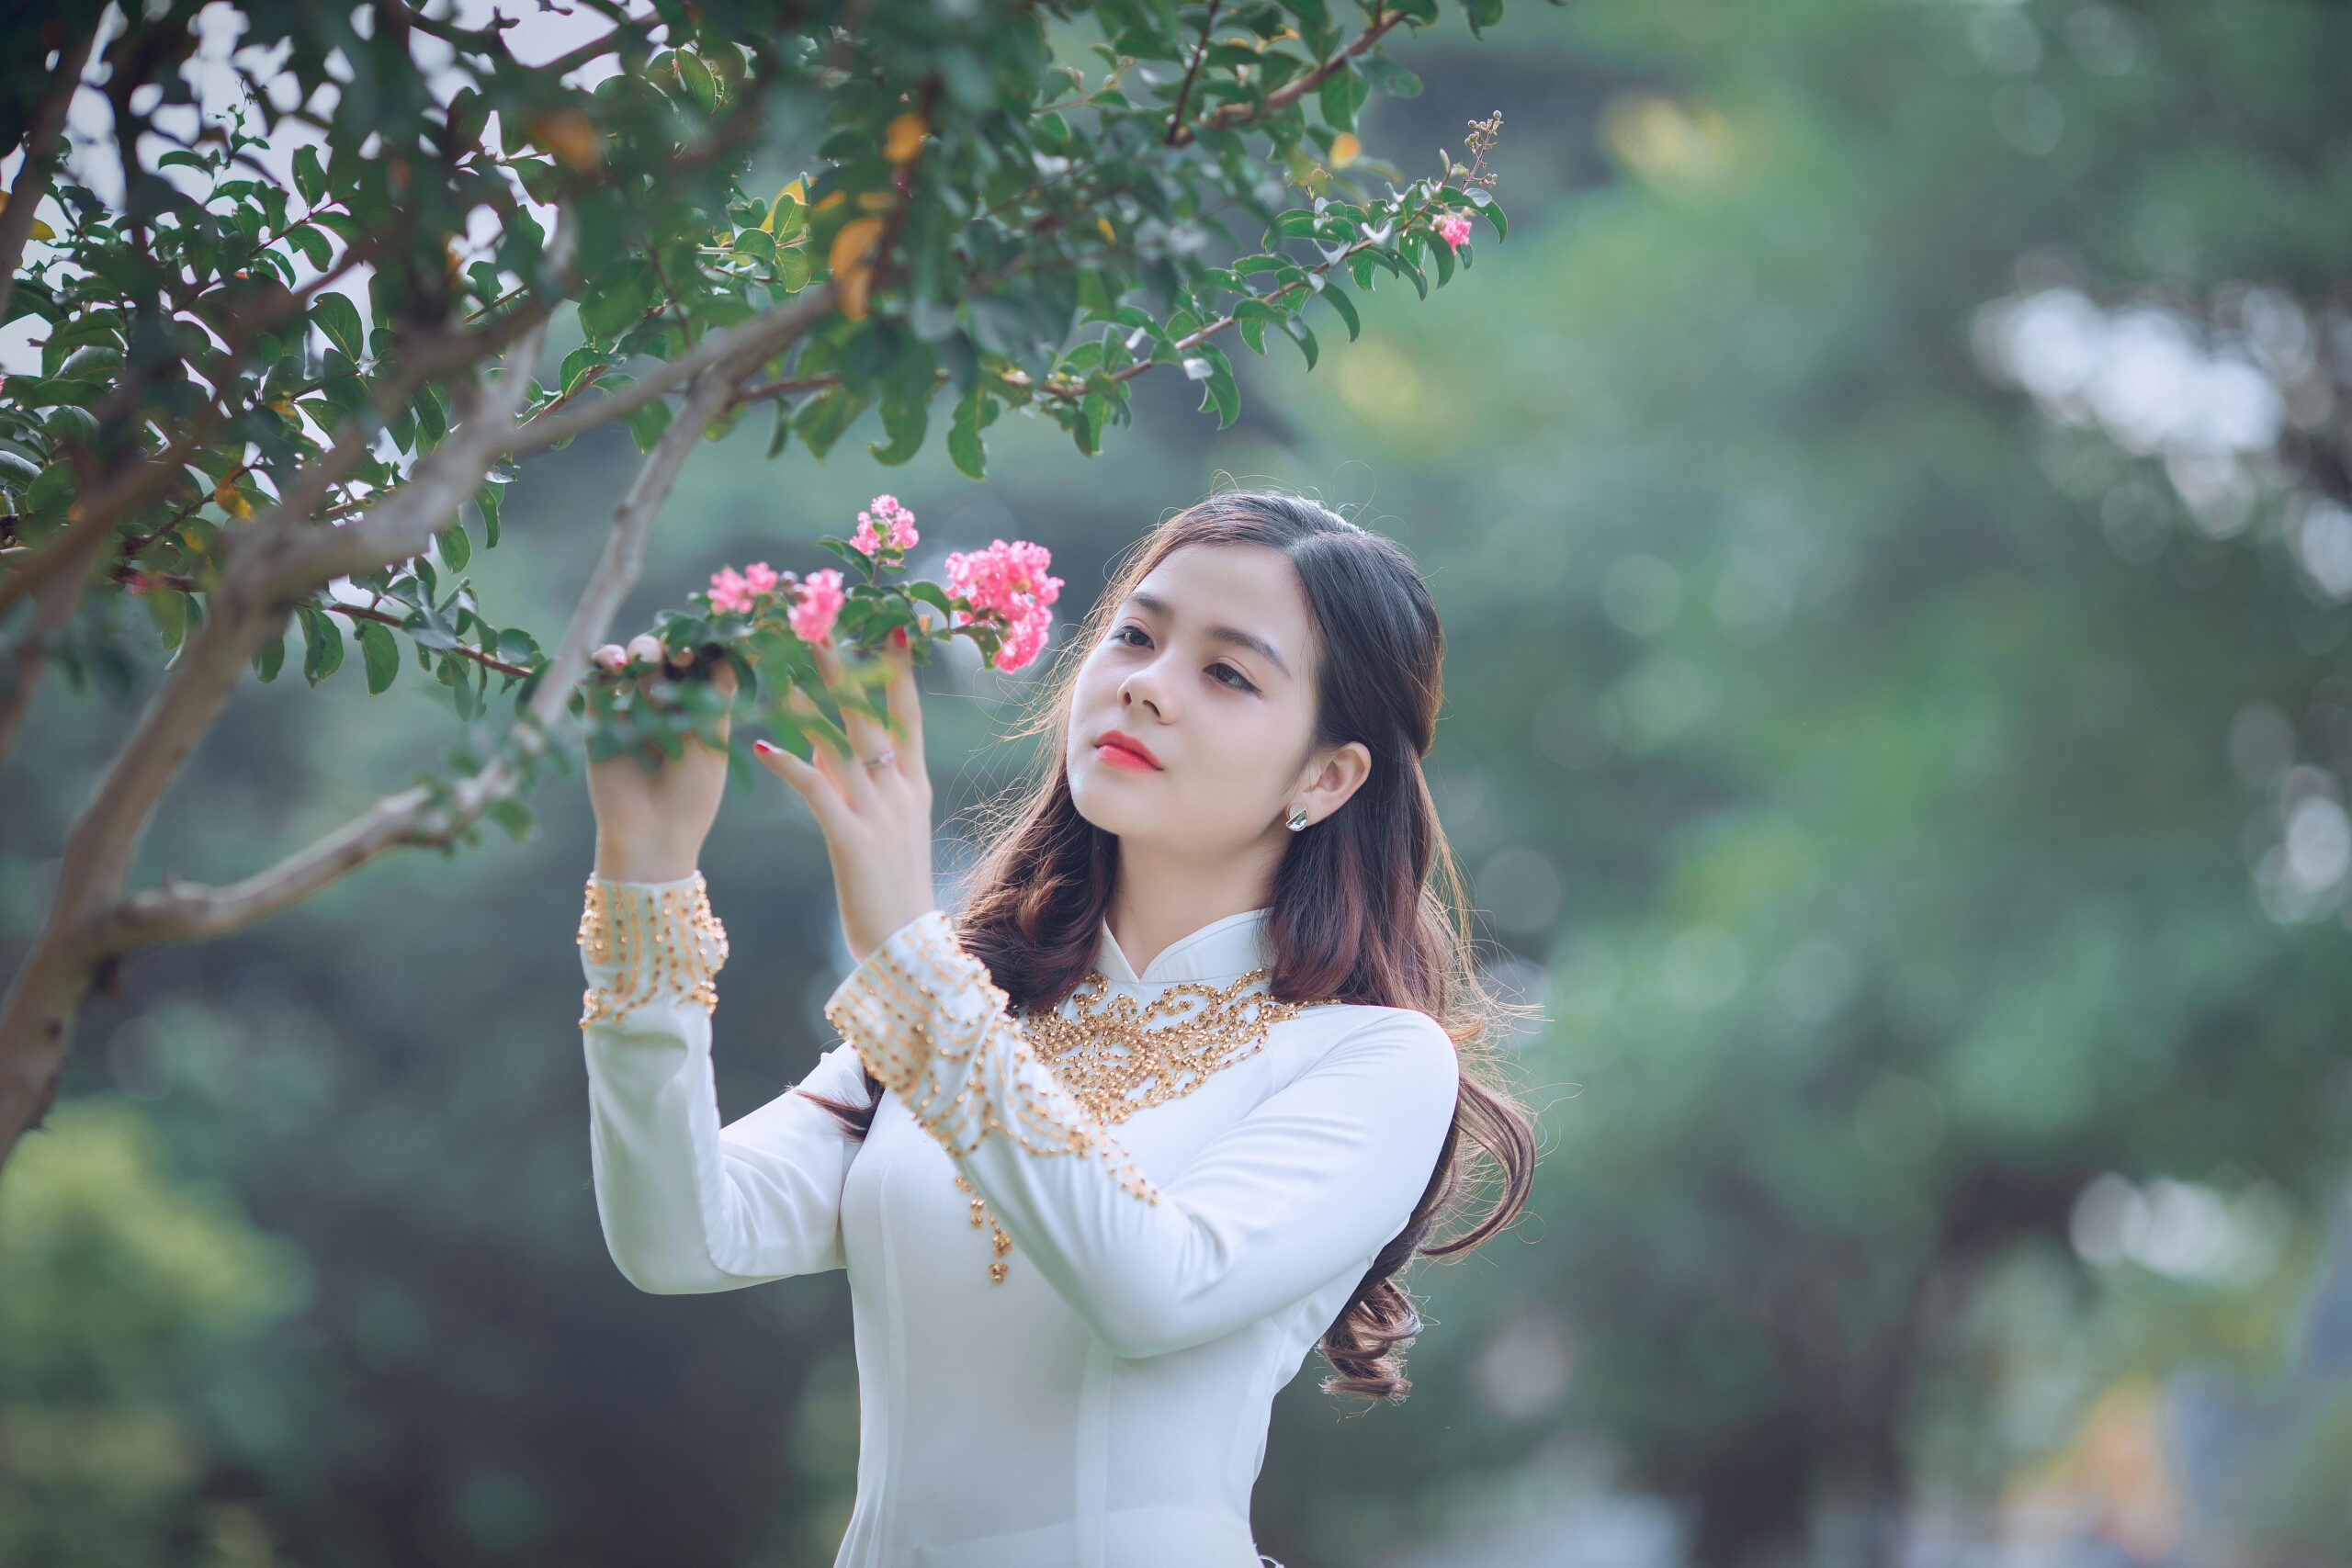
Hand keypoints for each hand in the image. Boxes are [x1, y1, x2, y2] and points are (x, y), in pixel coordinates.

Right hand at [586, 632, 734, 881]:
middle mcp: (666, 702)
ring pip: (635, 658)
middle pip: (668, 653)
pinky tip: (614, 664)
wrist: (651, 835)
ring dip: (642, 650)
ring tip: (645, 663)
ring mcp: (632, 706)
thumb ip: (717, 694)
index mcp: (699, 706)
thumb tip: (735, 645)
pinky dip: (603, 660)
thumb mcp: (713, 741)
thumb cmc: (692, 794)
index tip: (709, 647)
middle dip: (674, 646)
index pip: (701, 659)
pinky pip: (598, 678)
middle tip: (680, 657)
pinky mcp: (600, 716)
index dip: (704, 646)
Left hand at [753, 619, 937, 963]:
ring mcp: (880, 814)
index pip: (906, 713)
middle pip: (873, 713)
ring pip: (843, 741)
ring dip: (810, 698)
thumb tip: (823, 741)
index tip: (888, 623)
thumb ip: (855, 782)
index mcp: (912, 786)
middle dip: (848, 664)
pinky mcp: (853, 841)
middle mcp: (900, 791)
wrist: (906, 951)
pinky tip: (761, 743)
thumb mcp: (881, 827)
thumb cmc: (890, 891)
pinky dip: (791, 764)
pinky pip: (818, 791)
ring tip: (783, 661)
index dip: (897, 667)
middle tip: (823, 618)